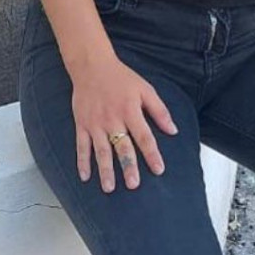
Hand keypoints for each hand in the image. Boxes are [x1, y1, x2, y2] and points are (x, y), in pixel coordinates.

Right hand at [70, 54, 178, 193]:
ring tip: (110, 188)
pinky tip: (85, 177)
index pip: (144, 136)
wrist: (92, 66)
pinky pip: (81, 146)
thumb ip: (159, 110)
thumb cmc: (121, 78)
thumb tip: (173, 130)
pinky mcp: (82, 124)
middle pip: (122, 146)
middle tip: (134, 185)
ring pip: (101, 151)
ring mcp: (95, 123)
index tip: (159, 169)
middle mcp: (112, 119)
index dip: (152, 154)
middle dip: (128, 166)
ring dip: (105, 170)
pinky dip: (81, 162)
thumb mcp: (145, 89)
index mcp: (130, 110)